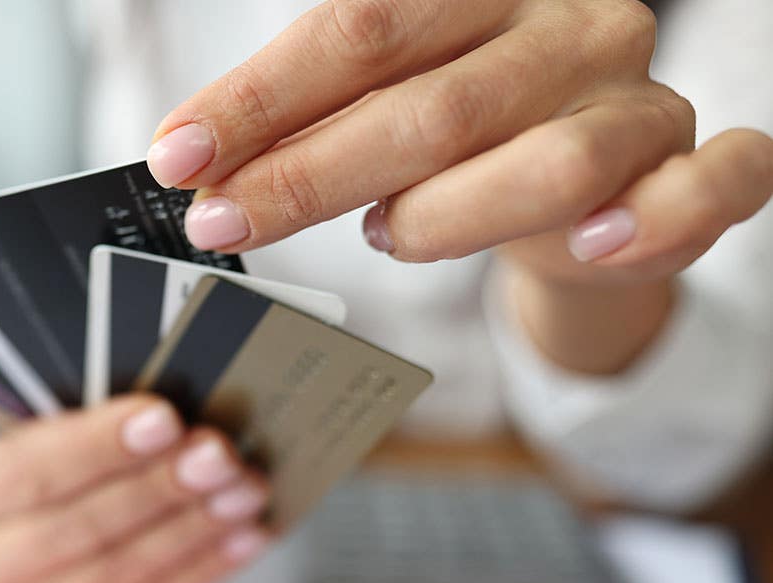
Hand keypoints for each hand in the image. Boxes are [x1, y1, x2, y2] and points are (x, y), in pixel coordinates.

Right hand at [0, 395, 269, 582]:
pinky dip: (202, 567)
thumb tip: (165, 415)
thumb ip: (85, 425)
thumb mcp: (51, 435)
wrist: (52, 534)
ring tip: (243, 490)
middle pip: (73, 530)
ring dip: (190, 529)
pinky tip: (244, 534)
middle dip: (157, 488)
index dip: (96, 447)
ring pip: (114, 576)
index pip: (20, 473)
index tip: (164, 418)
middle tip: (218, 454)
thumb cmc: (59, 470)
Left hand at [147, 0, 772, 371]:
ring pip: (552, 162)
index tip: (179, 156)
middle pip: (432, 106)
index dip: (260, 100)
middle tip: (223, 222)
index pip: (357, 31)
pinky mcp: (694, 166)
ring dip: (446, 217)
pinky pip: (711, 184)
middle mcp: (564, 30)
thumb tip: (193, 159)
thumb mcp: (378, 109)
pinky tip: (592, 245)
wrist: (577, 184)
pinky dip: (652, 220)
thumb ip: (306, 122)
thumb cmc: (461, 136)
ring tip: (387, 236)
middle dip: (310, 176)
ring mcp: (636, 99)